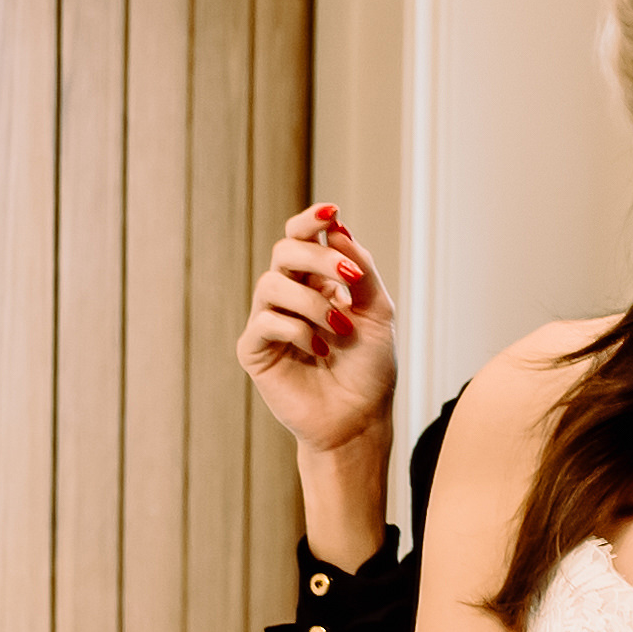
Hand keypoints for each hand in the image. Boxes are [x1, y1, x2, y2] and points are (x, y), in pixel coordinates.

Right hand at [235, 205, 400, 462]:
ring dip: (313, 302)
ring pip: (271, 283)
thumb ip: (361, 271)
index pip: (301, 238)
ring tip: (340, 329)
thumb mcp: (378, 313)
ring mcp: (269, 321)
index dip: (310, 220)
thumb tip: (338, 229)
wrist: (360, 420)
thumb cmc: (369, 369)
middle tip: (350, 280)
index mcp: (316, 282)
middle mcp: (289, 296)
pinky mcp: (255, 349)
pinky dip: (298, 330)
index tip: (332, 211)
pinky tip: (320, 351)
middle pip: (284, 250)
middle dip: (317, 256)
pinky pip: (266, 321)